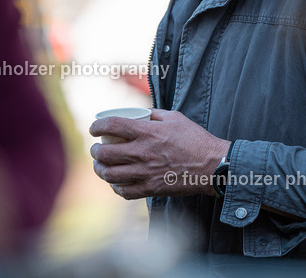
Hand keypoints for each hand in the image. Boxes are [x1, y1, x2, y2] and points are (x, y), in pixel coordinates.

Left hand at [90, 109, 229, 199]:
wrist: (212, 165)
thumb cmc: (195, 140)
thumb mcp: (175, 118)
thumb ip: (155, 115)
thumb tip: (141, 114)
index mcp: (147, 132)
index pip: (112, 126)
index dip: (97, 126)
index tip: (93, 129)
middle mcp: (142, 153)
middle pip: (105, 153)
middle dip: (94, 151)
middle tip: (95, 150)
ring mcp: (145, 173)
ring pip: (110, 175)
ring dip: (100, 170)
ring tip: (100, 167)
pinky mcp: (151, 189)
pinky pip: (124, 192)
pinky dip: (116, 188)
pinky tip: (116, 183)